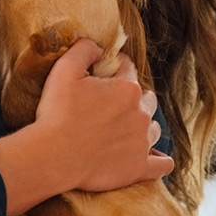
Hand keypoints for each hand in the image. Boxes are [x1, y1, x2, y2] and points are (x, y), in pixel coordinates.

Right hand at [34, 39, 173, 192]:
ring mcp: (142, 143)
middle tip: (109, 106)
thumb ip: (85, 49)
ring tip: (123, 132)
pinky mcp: (138, 168)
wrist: (53, 157)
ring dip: (143, 127)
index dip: (114, 68)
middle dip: (133, 98)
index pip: (128, 69)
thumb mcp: (65, 69)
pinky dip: (159, 161)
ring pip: (154, 130)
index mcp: (128, 89)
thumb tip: (98, 47)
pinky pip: (162, 165)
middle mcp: (142, 114)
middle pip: (147, 99)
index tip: (103, 73)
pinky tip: (152, 158)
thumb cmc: (57, 113)